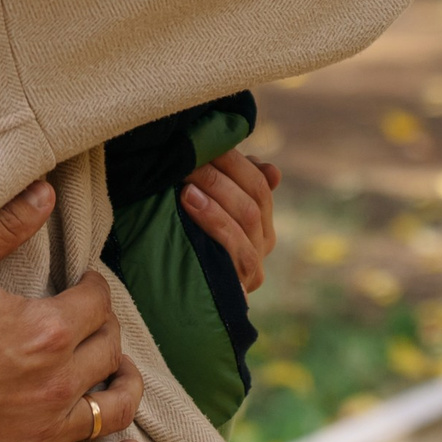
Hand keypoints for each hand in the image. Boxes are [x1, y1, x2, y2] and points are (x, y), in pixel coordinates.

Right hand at [0, 181, 143, 441]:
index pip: (98, 302)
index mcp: (44, 331)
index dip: (93, 287)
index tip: (82, 284)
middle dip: (105, 328)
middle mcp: (55, 384)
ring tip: (119, 374)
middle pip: (109, 350)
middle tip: (88, 321)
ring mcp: (44, 432)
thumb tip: (47, 191)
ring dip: (125, 386)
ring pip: (115, 409)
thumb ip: (6, 228)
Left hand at [180, 150, 281, 293]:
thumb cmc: (185, 238)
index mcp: (261, 220)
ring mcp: (252, 267)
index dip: (237, 162)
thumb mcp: (208, 207)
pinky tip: (189, 202)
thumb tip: (273, 172)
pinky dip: (213, 219)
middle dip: (223, 173)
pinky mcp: (238, 287)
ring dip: (216, 192)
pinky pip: (234, 248)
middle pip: (255, 199)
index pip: (261, 185)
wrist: (168, 300)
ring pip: (247, 218)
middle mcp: (263, 243)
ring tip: (187, 176)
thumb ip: (234, 183)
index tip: (210, 141)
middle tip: (191, 154)